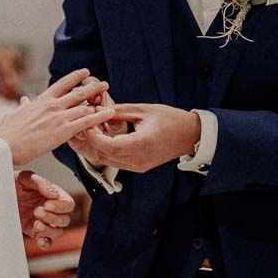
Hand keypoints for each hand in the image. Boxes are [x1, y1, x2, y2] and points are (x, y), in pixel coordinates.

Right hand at [0, 70, 114, 165]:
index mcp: (41, 100)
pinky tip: (108, 114)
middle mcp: (52, 105)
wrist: (6, 144)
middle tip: (104, 83)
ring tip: (110, 101)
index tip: (85, 72)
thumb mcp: (15, 114)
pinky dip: (98, 117)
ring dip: (98, 103)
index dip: (75, 77)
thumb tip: (24, 100)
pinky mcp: (63, 131)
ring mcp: (59, 117)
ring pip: (84, 107)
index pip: (62, 84)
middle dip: (92, 87)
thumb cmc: (8, 132)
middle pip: (78, 93)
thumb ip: (23, 106)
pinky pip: (86, 122)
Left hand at [15, 170, 74, 249]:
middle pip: (65, 220)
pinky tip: (40, 239)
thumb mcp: (25, 178)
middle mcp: (51, 209)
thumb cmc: (13, 183)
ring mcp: (43, 221)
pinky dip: (45, 243)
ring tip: (36, 223)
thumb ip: (41, 183)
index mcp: (53, 195)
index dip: (61, 206)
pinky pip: (46, 241)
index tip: (47, 204)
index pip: (68, 203)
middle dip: (53, 218)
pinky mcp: (34, 231)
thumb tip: (54, 194)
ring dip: (49, 230)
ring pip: (58, 231)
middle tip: (37, 211)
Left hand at [84, 103, 201, 174]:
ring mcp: (139, 166)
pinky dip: (107, 151)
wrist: (190, 135)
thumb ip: (119, 112)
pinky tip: (107, 137)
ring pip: (108, 161)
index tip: (88, 121)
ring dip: (98, 146)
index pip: (108, 145)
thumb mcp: (143, 110)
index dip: (93, 135)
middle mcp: (138, 159)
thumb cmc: (170, 119)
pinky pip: (116, 162)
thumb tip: (97, 110)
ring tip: (96, 128)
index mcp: (141, 144)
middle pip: (104, 155)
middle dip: (92, 140)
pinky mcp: (139, 167)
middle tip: (87, 123)